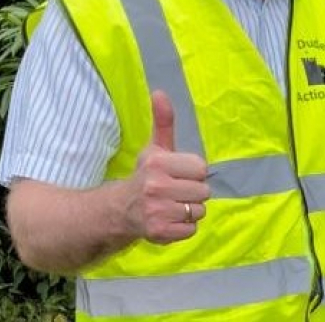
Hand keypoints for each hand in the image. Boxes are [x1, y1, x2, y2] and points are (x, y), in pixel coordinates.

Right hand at [125, 90, 209, 243]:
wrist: (121, 209)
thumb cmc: (146, 175)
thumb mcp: (155, 147)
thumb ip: (163, 121)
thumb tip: (160, 92)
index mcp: (157, 163)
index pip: (201, 168)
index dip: (193, 172)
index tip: (178, 174)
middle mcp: (155, 187)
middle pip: (203, 191)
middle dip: (193, 192)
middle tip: (175, 191)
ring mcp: (157, 211)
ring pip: (199, 211)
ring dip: (190, 210)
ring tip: (172, 205)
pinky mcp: (160, 232)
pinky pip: (192, 229)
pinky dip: (184, 227)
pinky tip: (169, 219)